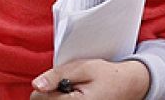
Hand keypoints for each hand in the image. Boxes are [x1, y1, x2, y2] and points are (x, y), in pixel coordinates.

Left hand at [31, 59, 150, 99]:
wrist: (127, 86)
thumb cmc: (106, 76)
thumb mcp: (84, 67)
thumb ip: (58, 75)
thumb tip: (36, 84)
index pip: (39, 97)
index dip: (46, 85)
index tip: (59, 79)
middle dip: (50, 92)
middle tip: (68, 84)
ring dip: (56, 97)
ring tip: (72, 90)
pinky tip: (74, 96)